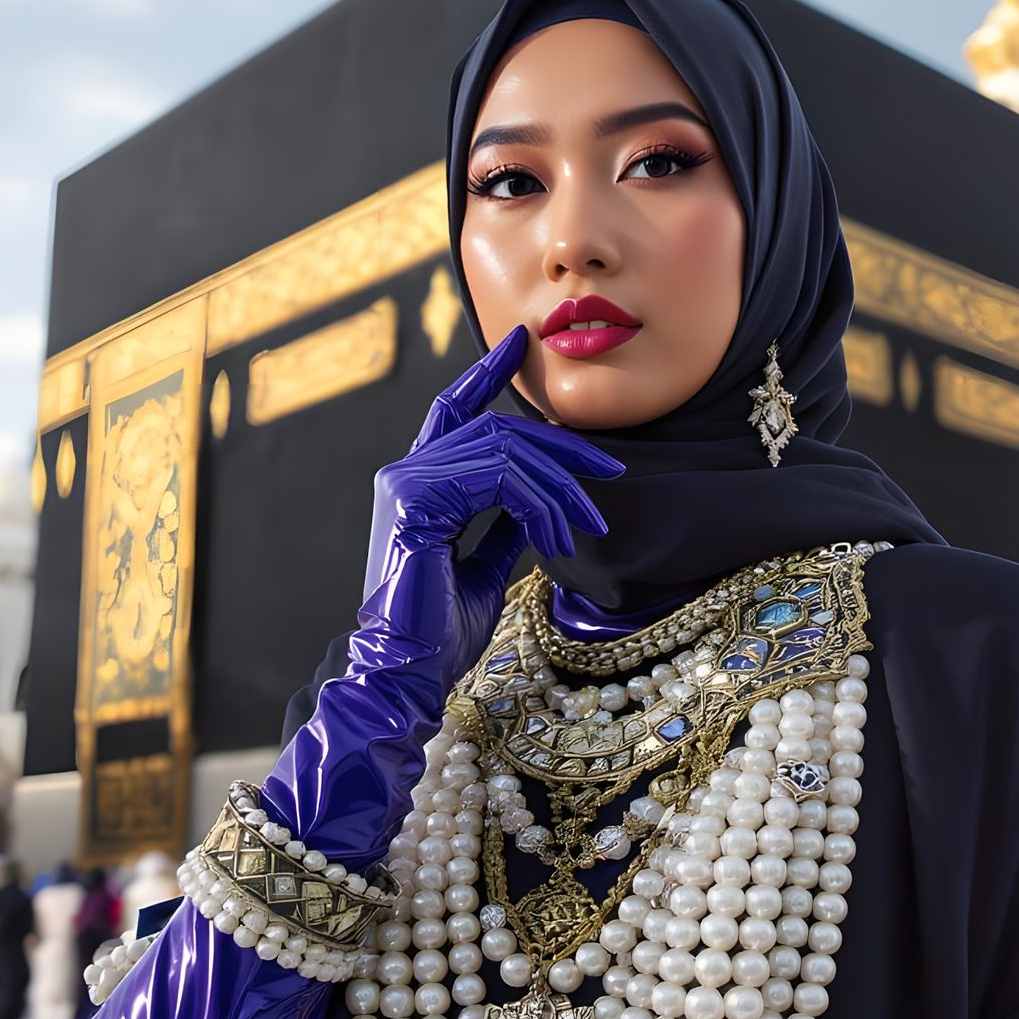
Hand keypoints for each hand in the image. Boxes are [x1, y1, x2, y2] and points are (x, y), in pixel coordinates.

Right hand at [358, 325, 624, 696]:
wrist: (408, 674)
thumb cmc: (440, 634)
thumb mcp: (484, 568)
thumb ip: (502, 526)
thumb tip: (533, 504)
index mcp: (417, 485)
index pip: (456, 411)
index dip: (487, 374)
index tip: (520, 344)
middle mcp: (405, 472)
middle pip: (496, 429)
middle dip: (561, 447)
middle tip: (612, 466)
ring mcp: (405, 481)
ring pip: (503, 449)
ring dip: (559, 485)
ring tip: (590, 522)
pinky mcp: (414, 497)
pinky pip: (497, 475)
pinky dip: (538, 501)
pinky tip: (558, 534)